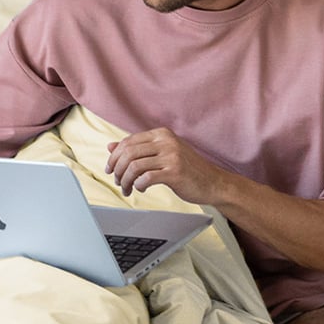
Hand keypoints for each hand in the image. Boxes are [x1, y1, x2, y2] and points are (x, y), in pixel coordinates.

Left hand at [105, 127, 228, 203]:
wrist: (213, 182)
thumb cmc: (187, 169)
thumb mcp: (162, 154)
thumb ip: (138, 149)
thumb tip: (110, 146)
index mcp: (162, 134)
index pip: (128, 141)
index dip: (114, 157)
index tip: (110, 169)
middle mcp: (166, 141)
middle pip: (128, 153)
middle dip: (117, 169)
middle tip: (117, 181)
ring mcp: (172, 156)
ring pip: (134, 166)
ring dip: (125, 180)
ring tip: (127, 188)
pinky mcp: (175, 172)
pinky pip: (146, 178)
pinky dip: (138, 186)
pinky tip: (141, 189)